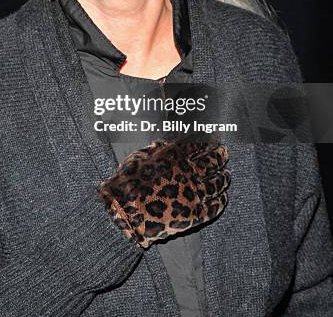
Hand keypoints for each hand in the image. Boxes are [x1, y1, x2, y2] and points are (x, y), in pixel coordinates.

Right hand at [98, 138, 230, 247]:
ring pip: (218, 183)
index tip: (214, 140)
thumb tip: (162, 144)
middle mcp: (189, 171)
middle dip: (221, 156)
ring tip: (227, 174)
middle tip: (225, 153)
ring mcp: (194, 192)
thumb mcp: (140, 157)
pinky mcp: (195, 213)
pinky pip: (215, 206)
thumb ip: (155, 149)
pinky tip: (224, 197)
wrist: (125, 209)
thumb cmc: (129, 181)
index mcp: (176, 155)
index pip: (199, 145)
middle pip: (213, 161)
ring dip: (225, 177)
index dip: (208, 142)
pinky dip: (222, 200)